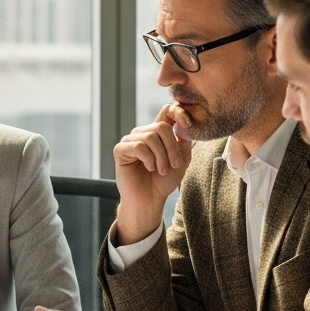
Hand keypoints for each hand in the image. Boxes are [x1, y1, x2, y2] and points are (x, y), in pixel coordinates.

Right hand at [112, 104, 194, 244]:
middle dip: (172, 147)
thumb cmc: (164, 181)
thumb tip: (182, 123)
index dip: (178, 112)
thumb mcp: (181, 159)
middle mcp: (143, 133)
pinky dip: (148, 159)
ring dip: (161, 157)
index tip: (189, 124)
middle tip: (175, 164)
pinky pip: (138, 146)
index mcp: (158, 132)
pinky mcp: (120, 150)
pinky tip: (149, 168)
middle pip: (161, 126)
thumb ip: (183, 140)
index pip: (167, 110)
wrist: (150, 200)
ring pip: (150, 137)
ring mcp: (130, 140)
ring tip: (162, 170)